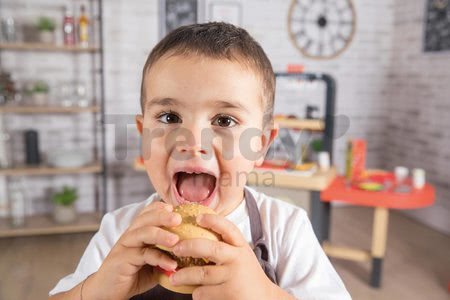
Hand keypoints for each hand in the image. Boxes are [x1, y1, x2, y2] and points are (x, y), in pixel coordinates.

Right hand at [85, 201, 181, 299]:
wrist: (107, 292)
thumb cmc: (133, 275)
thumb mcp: (153, 262)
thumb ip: (166, 254)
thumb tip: (188, 251)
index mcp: (137, 232)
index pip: (147, 213)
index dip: (160, 208)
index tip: (176, 209)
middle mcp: (130, 235)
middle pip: (145, 218)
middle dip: (163, 216)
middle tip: (179, 219)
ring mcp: (125, 246)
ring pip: (143, 233)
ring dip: (161, 234)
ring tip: (176, 240)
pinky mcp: (123, 260)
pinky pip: (143, 255)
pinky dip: (160, 259)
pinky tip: (172, 265)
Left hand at [169, 214, 291, 299]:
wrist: (264, 299)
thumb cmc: (246, 275)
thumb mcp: (241, 256)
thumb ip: (226, 246)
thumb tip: (196, 235)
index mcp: (241, 247)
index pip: (228, 228)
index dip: (213, 220)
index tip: (198, 217)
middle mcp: (238, 259)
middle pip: (210, 249)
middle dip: (189, 246)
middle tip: (175, 248)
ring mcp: (233, 277)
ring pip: (202, 274)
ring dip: (184, 275)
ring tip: (174, 278)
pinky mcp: (229, 294)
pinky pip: (204, 292)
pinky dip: (197, 293)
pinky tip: (197, 293)